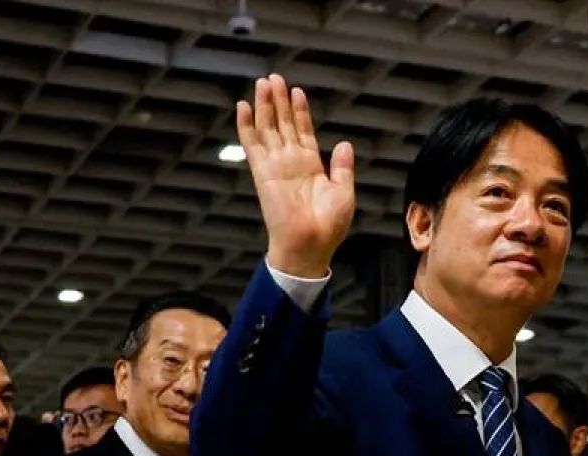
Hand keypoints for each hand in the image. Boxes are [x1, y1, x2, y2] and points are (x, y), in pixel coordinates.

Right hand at [237, 74, 355, 278]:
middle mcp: (291, 163)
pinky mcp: (263, 173)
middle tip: (274, 77)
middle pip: (283, 124)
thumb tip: (344, 144)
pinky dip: (246, 126)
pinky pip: (252, 145)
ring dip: (264, 105)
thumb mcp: (344, 193)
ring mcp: (276, 166)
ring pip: (268, 128)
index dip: (300, 111)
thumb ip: (342, 168)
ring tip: (263, 82)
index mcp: (311, 166)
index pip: (303, 131)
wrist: (310, 246)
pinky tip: (243, 107)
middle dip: (279, 101)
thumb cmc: (328, 227)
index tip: (297, 91)